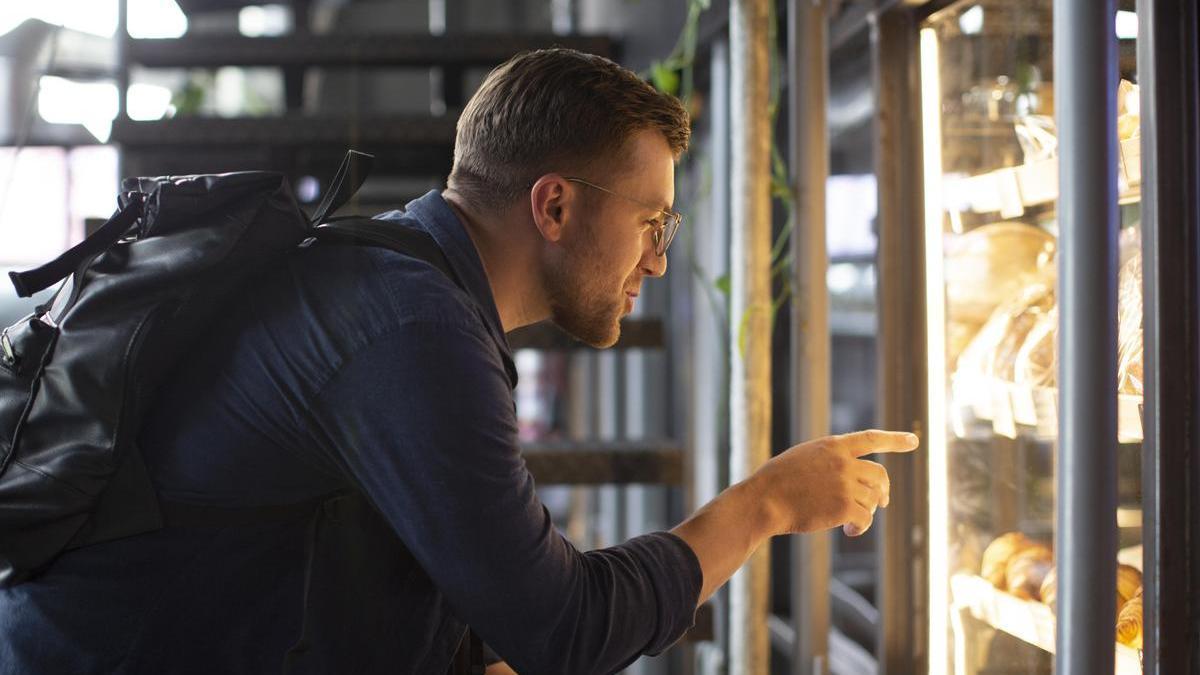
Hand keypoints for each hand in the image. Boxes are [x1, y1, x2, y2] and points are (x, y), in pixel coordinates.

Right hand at [748, 429, 918, 537]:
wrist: (764, 500)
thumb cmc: (776, 482)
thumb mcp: (803, 458)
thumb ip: (828, 461)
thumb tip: (851, 477)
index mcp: (832, 445)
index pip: (870, 439)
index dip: (894, 440)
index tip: (914, 440)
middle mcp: (843, 462)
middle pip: (880, 475)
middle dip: (883, 491)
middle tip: (882, 502)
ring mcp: (845, 484)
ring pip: (873, 499)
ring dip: (867, 512)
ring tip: (850, 522)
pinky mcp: (844, 506)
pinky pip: (865, 518)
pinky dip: (860, 527)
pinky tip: (848, 531)